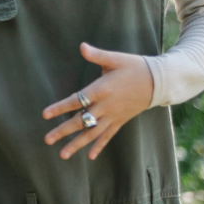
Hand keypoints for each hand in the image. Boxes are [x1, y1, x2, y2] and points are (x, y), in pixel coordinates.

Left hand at [42, 43, 154, 160]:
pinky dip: (99, 146)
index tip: (45, 115)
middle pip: (81, 121)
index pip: (77, 100)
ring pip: (93, 133)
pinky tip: (90, 156)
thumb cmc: (135, 67)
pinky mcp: (120, 121)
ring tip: (63, 155)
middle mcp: (106, 106)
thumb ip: (97, 55)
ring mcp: (113, 116)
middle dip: (63, 131)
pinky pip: (108, 136)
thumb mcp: (116, 58)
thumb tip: (82, 46)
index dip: (60, 107)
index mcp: (102, 89)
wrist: (158, 82)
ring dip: (77, 144)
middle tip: (47, 140)